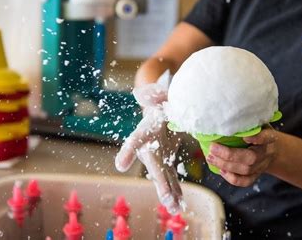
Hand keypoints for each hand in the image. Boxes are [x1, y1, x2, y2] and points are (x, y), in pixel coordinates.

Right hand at [115, 72, 183, 213]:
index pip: (134, 140)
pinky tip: (180, 204)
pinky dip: (176, 190)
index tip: (121, 165)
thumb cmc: (158, 102)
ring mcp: (157, 158)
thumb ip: (153, 93)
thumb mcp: (158, 94)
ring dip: (170, 193)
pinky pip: (171, 178)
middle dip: (160, 183)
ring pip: (163, 178)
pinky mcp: (166, 162)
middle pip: (153, 167)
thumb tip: (141, 93)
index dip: (127, 152)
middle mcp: (147, 148)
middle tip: (166, 199)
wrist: (160, 112)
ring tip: (176, 208)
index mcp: (144, 130)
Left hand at [206, 126, 278, 186]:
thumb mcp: (258, 124)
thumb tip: (222, 118)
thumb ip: (246, 123)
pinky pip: (246, 181)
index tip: (245, 137)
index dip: (257, 138)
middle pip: (251, 158)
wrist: (273, 150)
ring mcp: (262, 166)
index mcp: (269, 138)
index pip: (266, 138)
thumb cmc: (260, 132)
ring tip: (210, 158)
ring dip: (225, 165)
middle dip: (229, 155)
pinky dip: (232, 178)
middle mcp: (266, 153)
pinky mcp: (257, 175)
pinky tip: (221, 170)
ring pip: (245, 170)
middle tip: (212, 148)